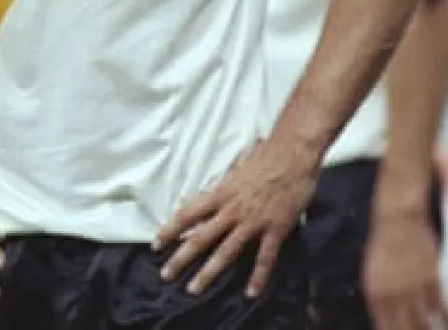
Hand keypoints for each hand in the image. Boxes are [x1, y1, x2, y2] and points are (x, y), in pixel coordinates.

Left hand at [152, 141, 317, 297]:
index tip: (155, 244)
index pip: (187, 214)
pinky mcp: (275, 229)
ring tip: (195, 289)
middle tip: (166, 275)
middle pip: (200, 238)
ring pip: (226, 252)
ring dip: (209, 272)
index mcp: (220, 194)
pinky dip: (258, 276)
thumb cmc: (264, 156)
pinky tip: (251, 293)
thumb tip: (208, 189)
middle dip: (181, 258)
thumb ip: (222, 183)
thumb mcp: (235, 167)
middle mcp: (231, 211)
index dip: (169, 230)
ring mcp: (253, 222)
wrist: (292, 154)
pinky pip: (265, 258)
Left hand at [364, 211, 447, 329]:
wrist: (398, 221)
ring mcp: (413, 289)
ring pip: (424, 325)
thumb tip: (385, 320)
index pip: (384, 329)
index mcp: (375, 295)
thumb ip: (379, 299)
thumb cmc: (384, 247)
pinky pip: (441, 310)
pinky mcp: (432, 281)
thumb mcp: (373, 275)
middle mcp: (393, 296)